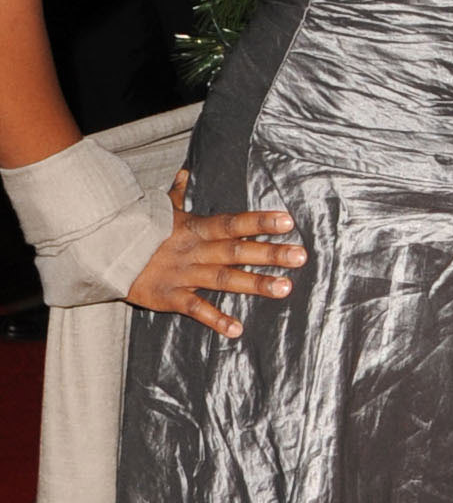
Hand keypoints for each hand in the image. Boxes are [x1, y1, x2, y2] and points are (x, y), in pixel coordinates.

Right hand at [125, 169, 305, 340]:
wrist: (101, 253)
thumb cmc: (138, 231)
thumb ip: (177, 194)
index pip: (233, 223)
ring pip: (224, 279)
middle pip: (237, 250)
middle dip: (270, 253)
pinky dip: (216, 319)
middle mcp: (195, 251)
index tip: (287, 222)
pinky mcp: (169, 297)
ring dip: (254, 284)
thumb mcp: (158, 211)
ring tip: (284, 289)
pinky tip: (237, 329)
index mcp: (195, 229)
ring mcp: (183, 274)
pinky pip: (196, 309)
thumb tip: (185, 173)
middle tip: (301, 256)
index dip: (260, 222)